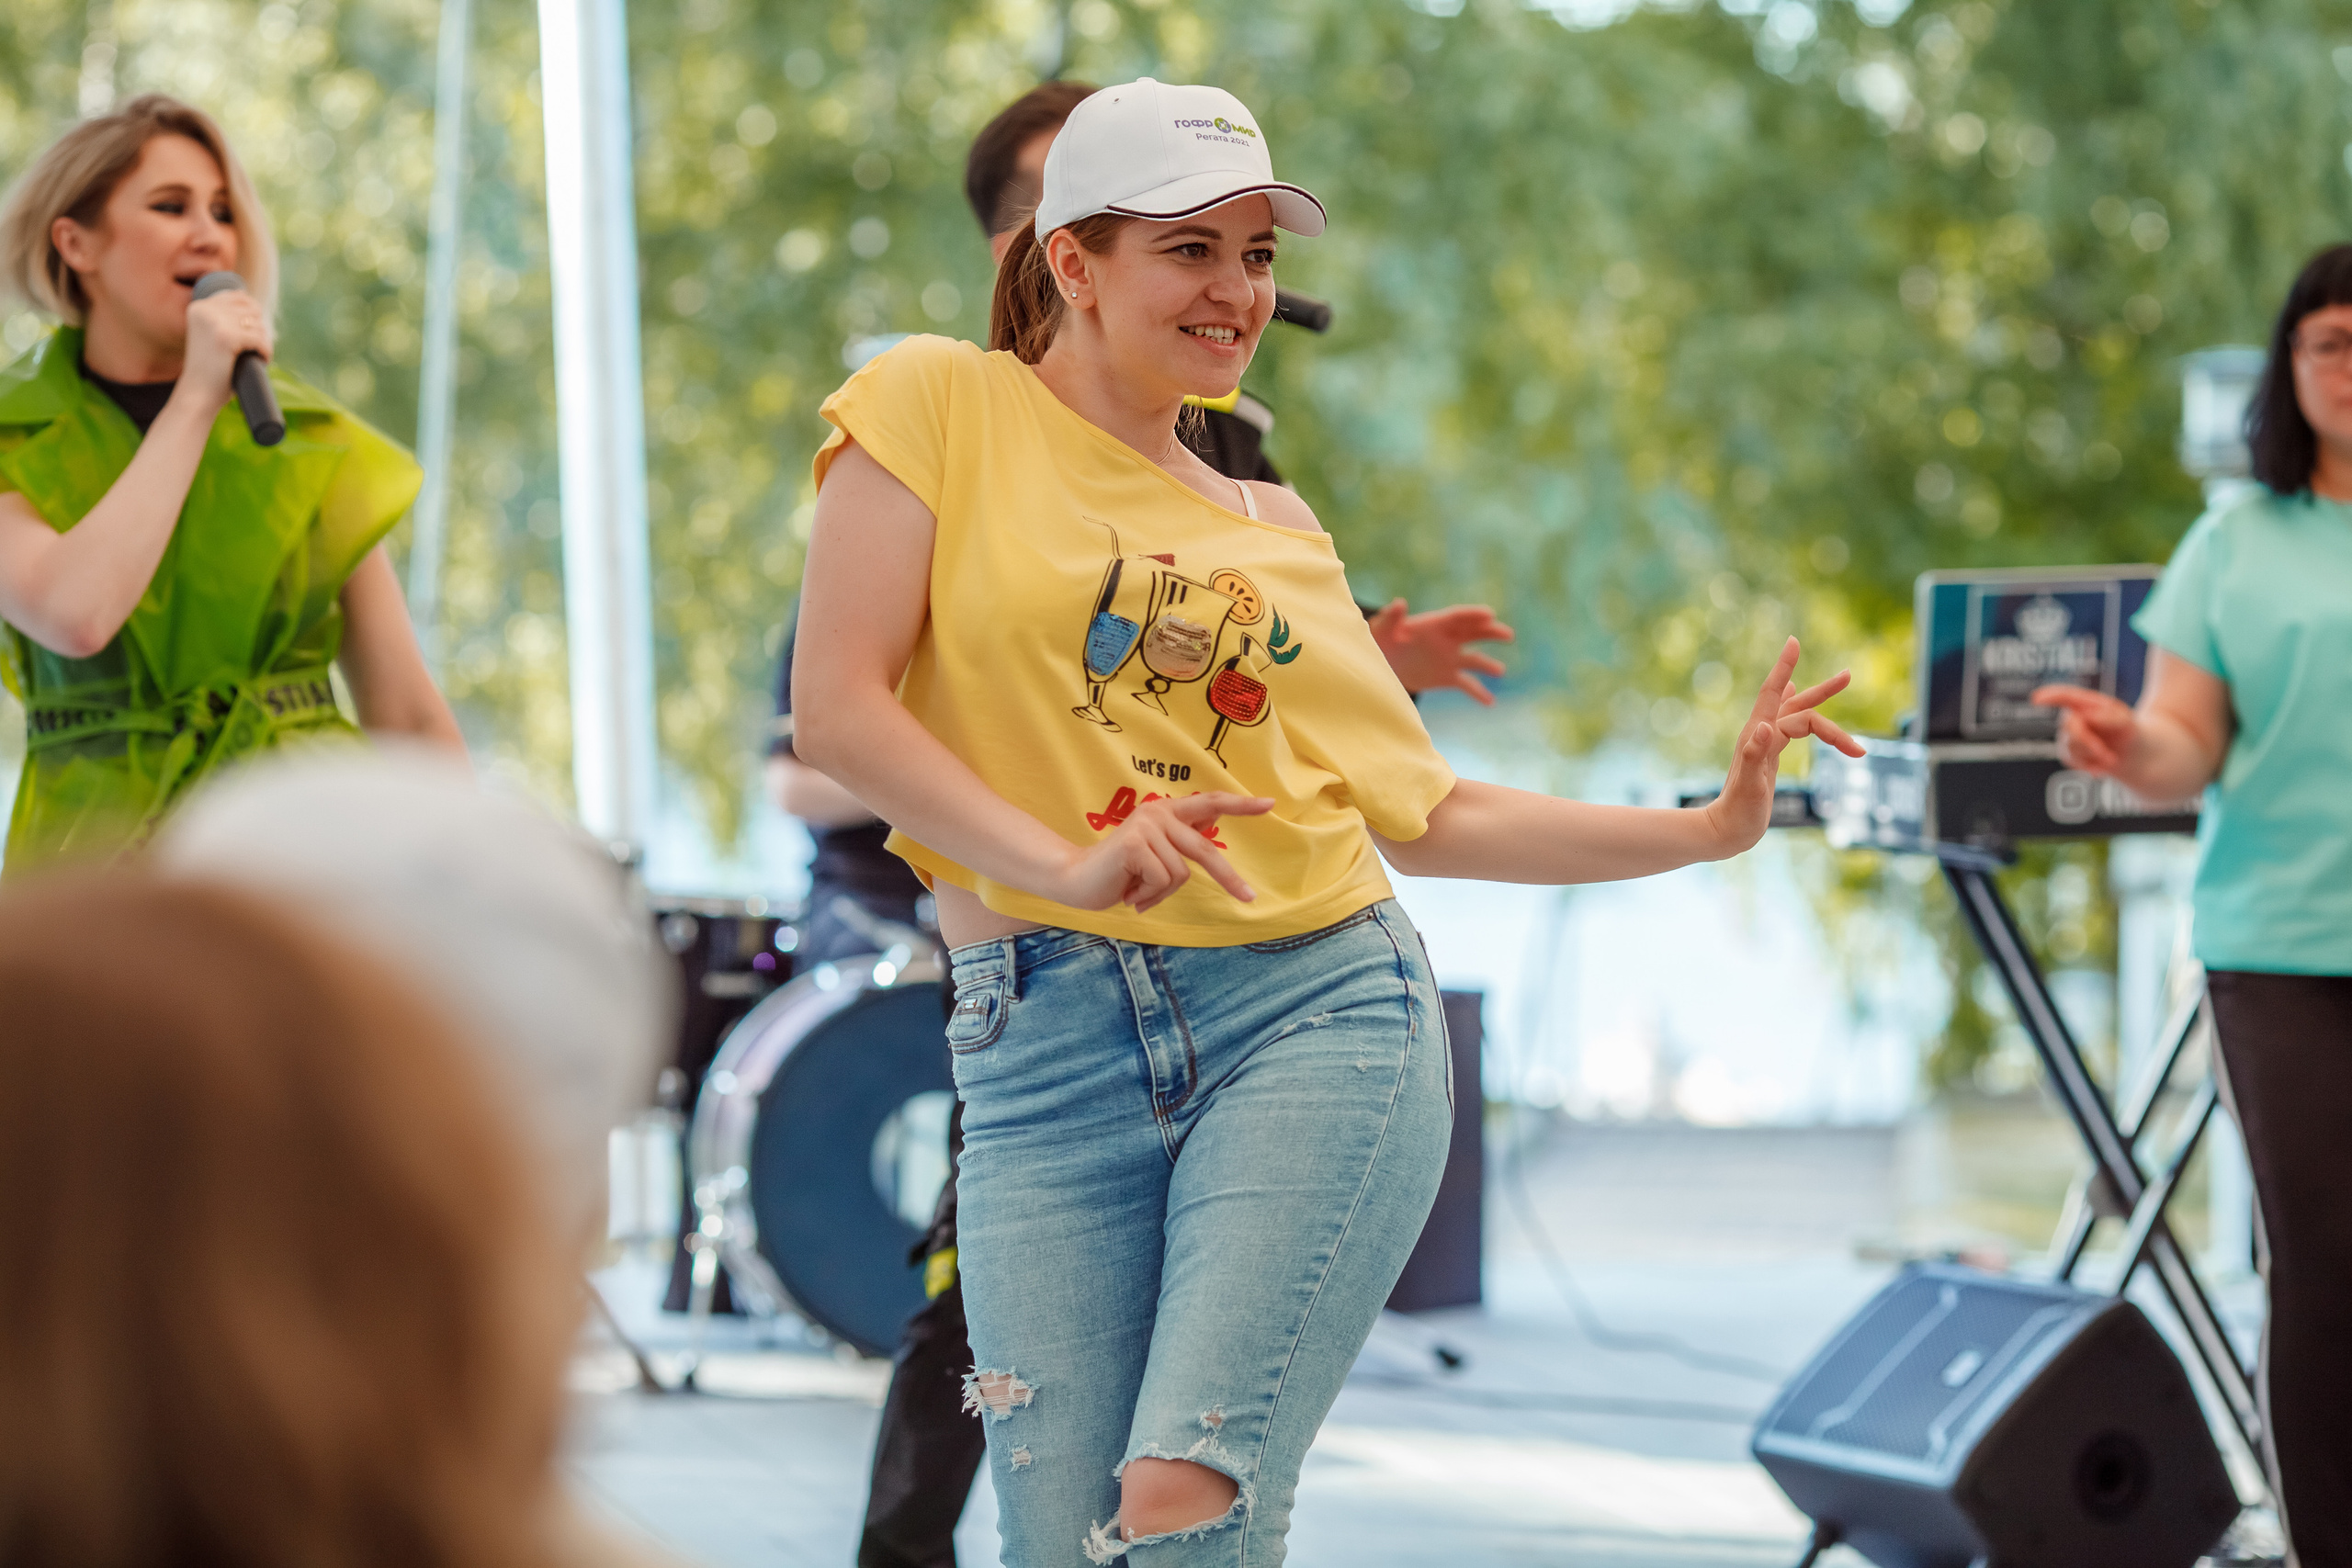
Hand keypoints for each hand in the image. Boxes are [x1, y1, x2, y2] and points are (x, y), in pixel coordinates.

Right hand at [176, 285, 271, 415]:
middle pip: (251, 310)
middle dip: (260, 329)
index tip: (254, 332)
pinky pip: (260, 340)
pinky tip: (261, 361)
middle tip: (256, 349)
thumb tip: (250, 300)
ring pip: (258, 325)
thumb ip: (224, 317)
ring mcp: (214, 322)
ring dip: (264, 341)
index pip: (238, 296)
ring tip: (256, 356)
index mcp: (199, 306)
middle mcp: (204, 310)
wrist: (197, 395)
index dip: (253, 313)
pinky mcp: (226, 337)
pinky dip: (266, 352)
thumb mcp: (212, 335)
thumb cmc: (209, 369)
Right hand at [1050, 792, 1273, 913]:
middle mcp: (1158, 813)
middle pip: (1204, 849)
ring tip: (1137, 891)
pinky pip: (1162, 880)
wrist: (1076, 880)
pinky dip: (1148, 896)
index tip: (1270, 804)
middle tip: (1250, 898)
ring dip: (1160, 893)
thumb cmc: (1120, 873)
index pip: (1209, 802)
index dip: (1240, 804)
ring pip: (1180, 873)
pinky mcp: (1135, 844)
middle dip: (1228, 877)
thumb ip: (1180, 841)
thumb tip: (1212, 822)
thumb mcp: (1156, 855)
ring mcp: (1146, 826)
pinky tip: (1129, 892)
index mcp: (1166, 812)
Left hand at [1366, 600, 1514, 702]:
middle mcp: (1447, 640)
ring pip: (1474, 660)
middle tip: (1508, 635)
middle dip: (1491, 633)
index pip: (1458, 617)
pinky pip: (1467, 684)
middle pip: (1474, 633)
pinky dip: (1479, 693)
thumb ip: (1391, 618)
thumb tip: (1400, 603)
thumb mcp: (1381, 629)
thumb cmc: (1380, 641)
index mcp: (1434, 624)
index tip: (1490, 614)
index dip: (1473, 614)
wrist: (1382, 665)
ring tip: (1500, 671)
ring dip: (1487, 665)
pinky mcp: (1447, 677)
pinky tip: (1491, 703)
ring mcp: (1449, 659)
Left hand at [1707, 637, 1862, 854]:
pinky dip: (1799, 712)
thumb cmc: (1738, 813)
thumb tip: (1766, 726)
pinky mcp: (1770, 757)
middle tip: (1848, 675)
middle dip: (1822, 690)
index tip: (1793, 642)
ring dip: (1820, 701)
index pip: (1775, 695)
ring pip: (1797, 715)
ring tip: (1843, 683)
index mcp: (1758, 736)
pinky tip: (1796, 702)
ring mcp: (1766, 745)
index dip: (1784, 668)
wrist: (1725, 832)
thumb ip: (1756, 757)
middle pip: (1795, 704)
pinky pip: (1789, 727)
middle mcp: (1761, 735)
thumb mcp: (1750, 788)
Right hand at [2030, 684, 2137, 774]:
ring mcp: (2068, 735)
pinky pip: (2071, 761)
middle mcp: (2073, 717)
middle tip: (2106, 754)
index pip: (2065, 696)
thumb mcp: (2125, 721)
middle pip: (2069, 727)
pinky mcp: (2067, 753)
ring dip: (2093, 756)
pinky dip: (2089, 766)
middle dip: (2087, 743)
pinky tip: (2101, 767)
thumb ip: (2108, 717)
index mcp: (2086, 703)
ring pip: (2070, 747)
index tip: (2036, 699)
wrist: (2130, 755)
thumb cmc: (2126, 731)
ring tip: (2111, 758)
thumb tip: (2086, 716)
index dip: (2050, 696)